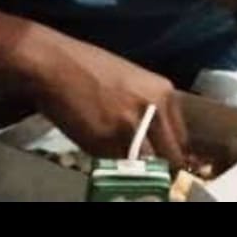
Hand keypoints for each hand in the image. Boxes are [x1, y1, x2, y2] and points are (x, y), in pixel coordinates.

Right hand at [24, 33, 189, 164]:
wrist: (55, 64)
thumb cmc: (90, 69)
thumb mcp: (135, 82)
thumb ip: (151, 109)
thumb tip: (159, 139)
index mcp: (164, 93)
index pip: (181, 139)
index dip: (172, 155)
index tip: (163, 162)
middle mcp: (154, 110)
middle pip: (170, 156)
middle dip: (160, 168)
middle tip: (147, 172)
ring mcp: (130, 127)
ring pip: (145, 166)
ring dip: (137, 170)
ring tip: (125, 165)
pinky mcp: (105, 140)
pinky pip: (115, 164)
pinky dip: (109, 163)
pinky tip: (99, 149)